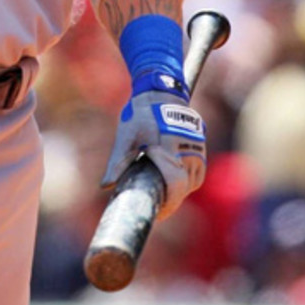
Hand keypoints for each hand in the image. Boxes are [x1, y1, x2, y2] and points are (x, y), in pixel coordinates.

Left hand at [102, 78, 206, 219]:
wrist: (159, 90)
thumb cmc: (140, 113)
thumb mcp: (126, 136)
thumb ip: (117, 162)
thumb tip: (105, 186)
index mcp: (169, 147)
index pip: (175, 184)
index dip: (169, 204)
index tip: (159, 214)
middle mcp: (187, 148)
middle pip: (186, 186)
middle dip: (174, 201)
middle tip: (160, 210)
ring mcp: (196, 145)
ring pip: (195, 179)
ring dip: (183, 191)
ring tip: (167, 198)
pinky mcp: (200, 143)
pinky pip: (199, 169)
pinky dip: (190, 179)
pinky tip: (178, 184)